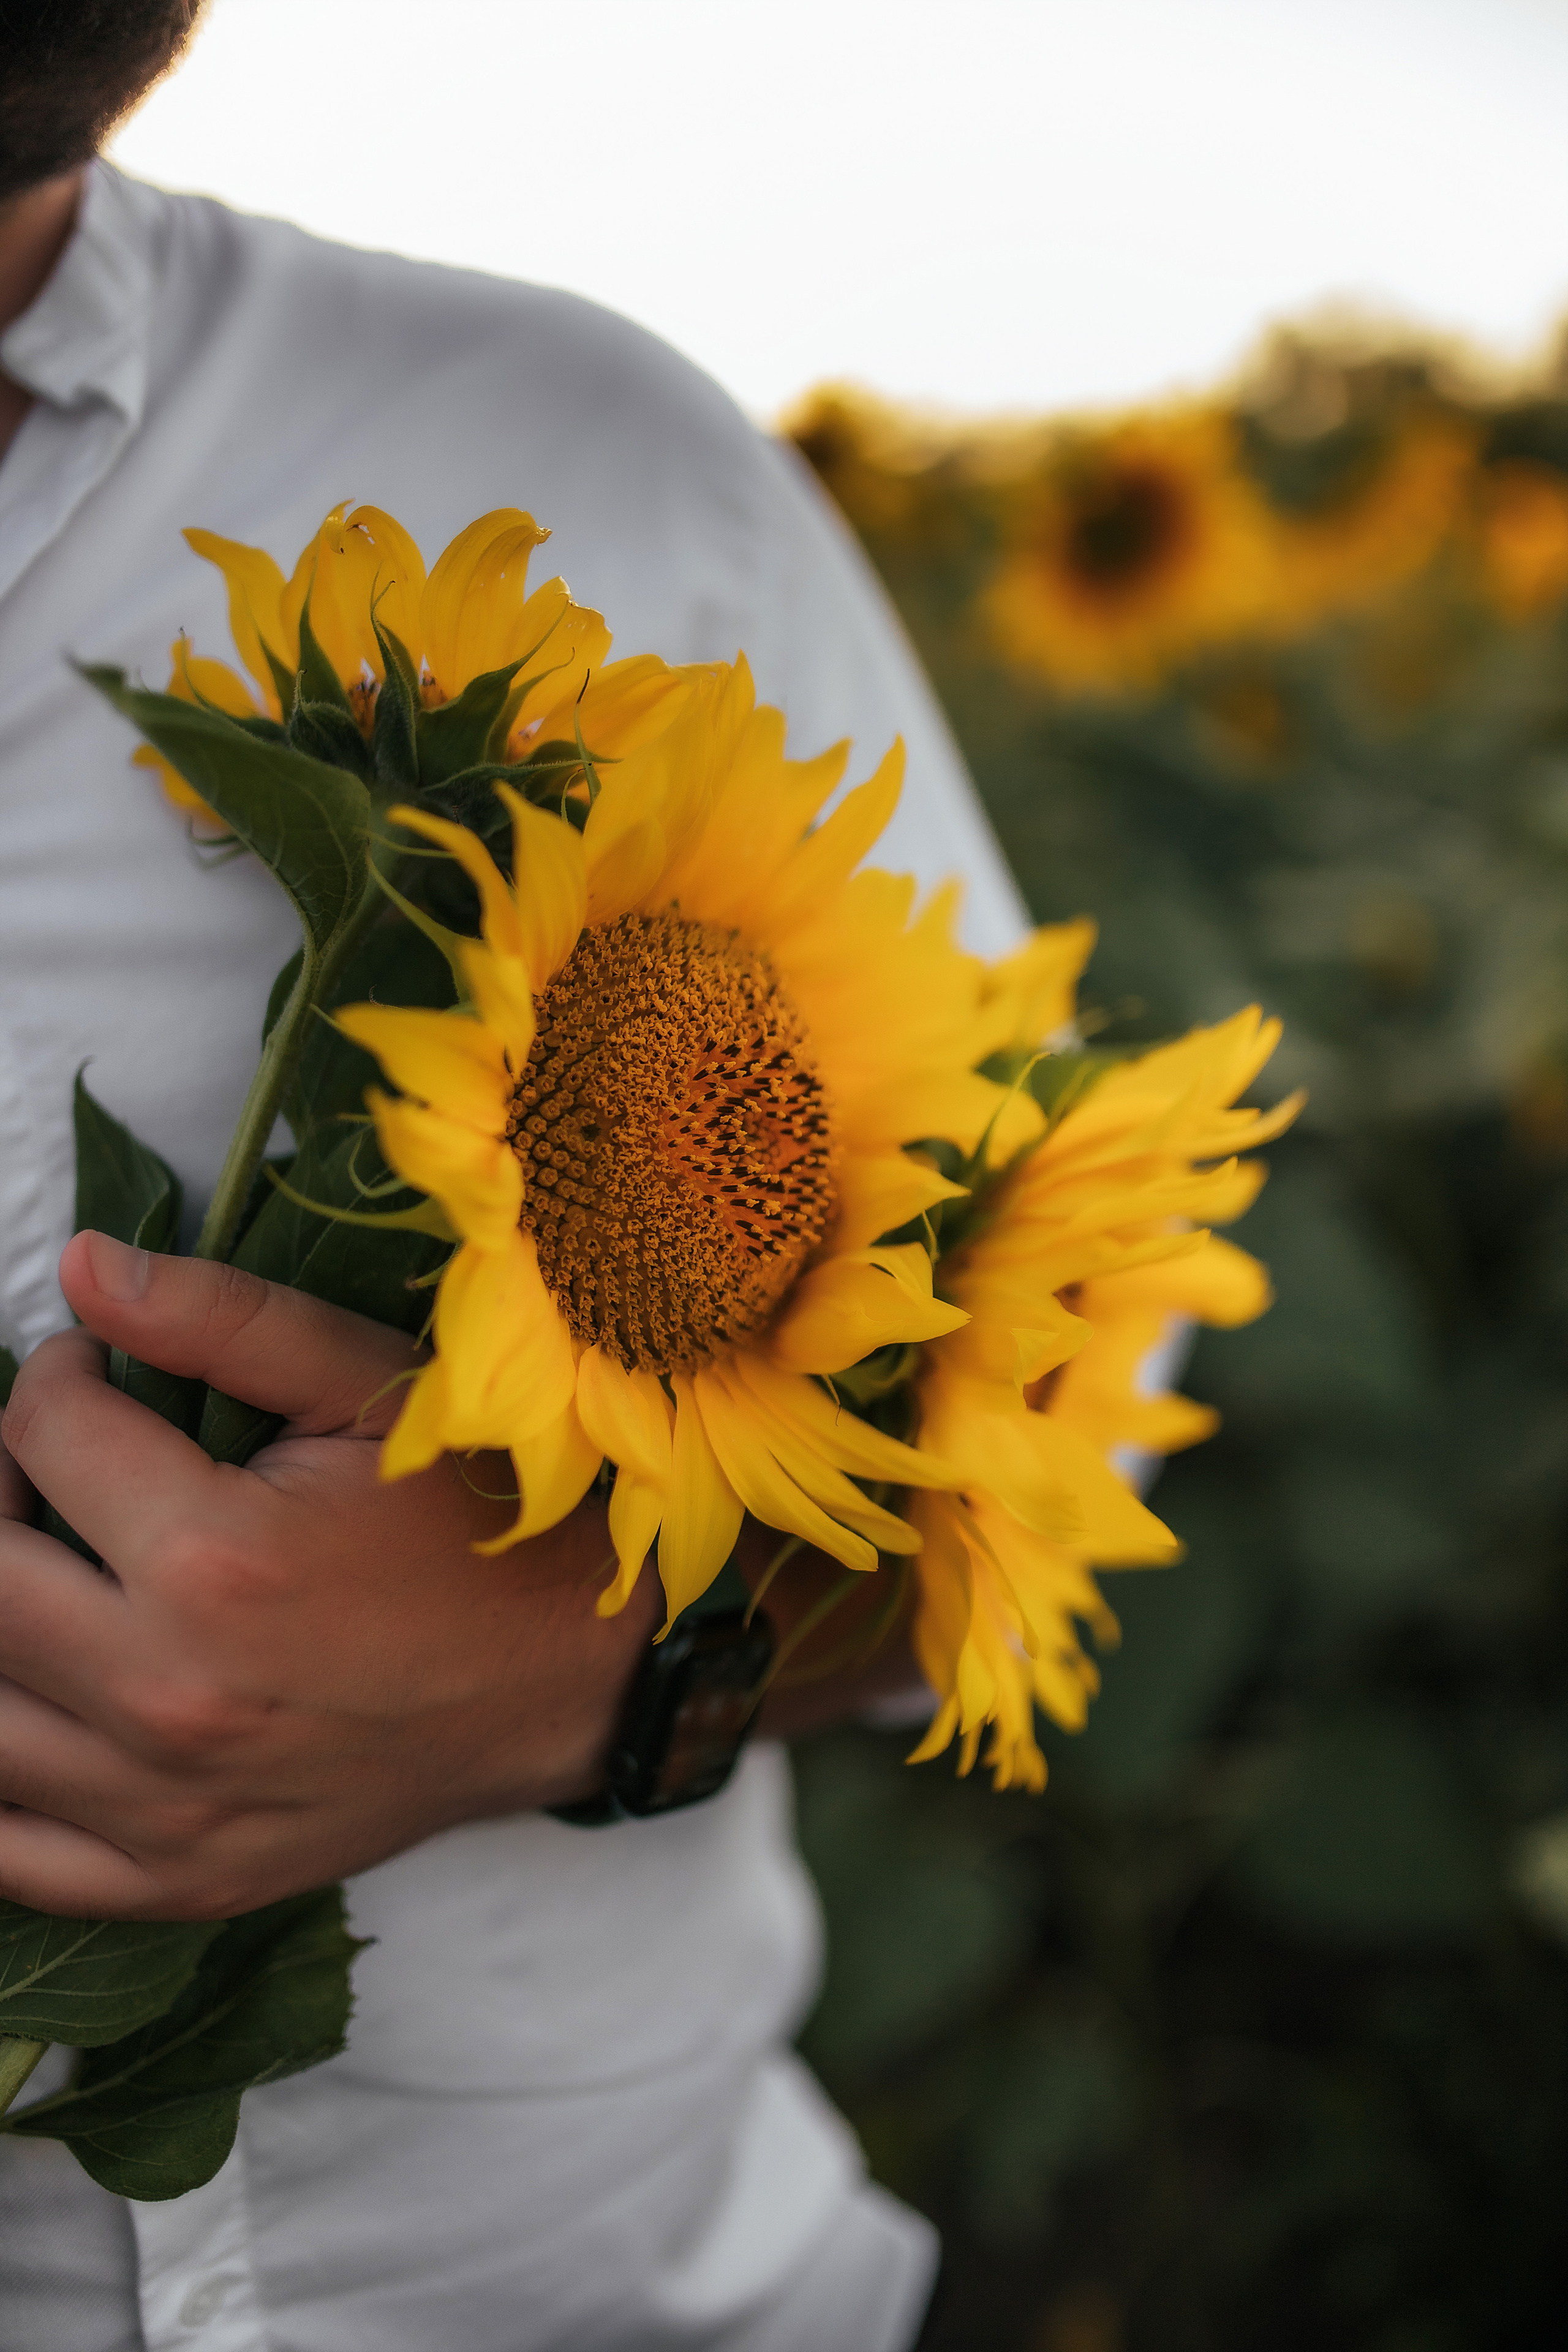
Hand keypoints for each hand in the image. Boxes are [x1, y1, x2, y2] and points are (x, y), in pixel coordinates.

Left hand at [0, 1231, 658, 1920]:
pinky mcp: (180, 1882)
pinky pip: (10, 1857)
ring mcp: (167, 1810)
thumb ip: (222, 1318)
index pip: (43, 1434)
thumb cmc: (474, 1520)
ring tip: (52, 1576)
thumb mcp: (370, 1387)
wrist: (572, 1678)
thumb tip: (82, 1267)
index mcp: (217, 1561)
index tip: (98, 1374)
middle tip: (59, 1468)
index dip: (57, 1376)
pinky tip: (41, 1700)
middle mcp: (170, 1696)